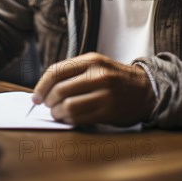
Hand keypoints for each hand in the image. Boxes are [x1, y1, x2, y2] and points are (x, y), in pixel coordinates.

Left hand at [31, 52, 155, 126]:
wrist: (145, 89)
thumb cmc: (116, 78)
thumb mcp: (97, 64)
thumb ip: (74, 71)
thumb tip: (44, 88)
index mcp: (92, 60)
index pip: (56, 71)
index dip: (41, 85)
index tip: (36, 96)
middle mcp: (98, 75)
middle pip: (60, 90)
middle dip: (48, 101)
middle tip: (47, 105)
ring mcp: (105, 94)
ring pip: (68, 106)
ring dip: (57, 112)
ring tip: (57, 113)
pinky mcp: (108, 111)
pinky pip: (80, 118)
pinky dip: (68, 120)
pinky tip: (68, 118)